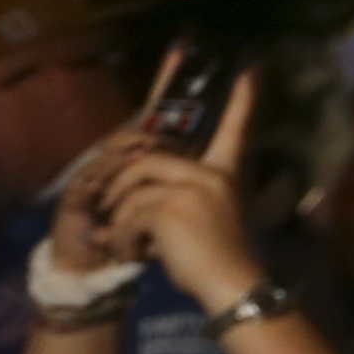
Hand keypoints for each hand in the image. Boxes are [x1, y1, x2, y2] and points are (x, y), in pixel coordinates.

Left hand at [86, 65, 265, 308]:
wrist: (228, 286)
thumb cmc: (215, 259)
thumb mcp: (203, 217)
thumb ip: (180, 196)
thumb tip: (137, 195)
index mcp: (223, 174)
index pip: (232, 128)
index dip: (240, 98)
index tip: (246, 67)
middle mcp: (210, 174)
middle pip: (146, 158)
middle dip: (118, 184)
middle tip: (106, 210)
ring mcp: (191, 188)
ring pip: (131, 188)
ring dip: (117, 219)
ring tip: (124, 243)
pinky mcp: (168, 206)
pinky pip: (126, 212)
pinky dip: (120, 237)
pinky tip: (132, 254)